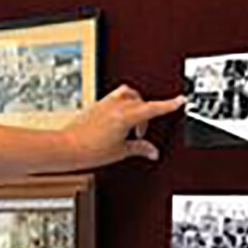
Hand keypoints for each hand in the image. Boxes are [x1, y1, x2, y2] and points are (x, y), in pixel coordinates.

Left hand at [61, 85, 185, 166]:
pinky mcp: (97, 105)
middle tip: (143, 133)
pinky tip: (118, 123)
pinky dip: (122, 107)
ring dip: (135, 106)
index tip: (180, 100)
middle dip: (147, 114)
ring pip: (128, 95)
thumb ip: (139, 148)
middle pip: (142, 101)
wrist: (67, 148)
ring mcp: (105, 103)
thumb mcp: (120, 152)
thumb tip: (151, 151)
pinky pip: (116, 99)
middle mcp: (116, 105)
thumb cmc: (89, 150)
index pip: (154, 108)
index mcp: (126, 115)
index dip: (169, 104)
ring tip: (131, 125)